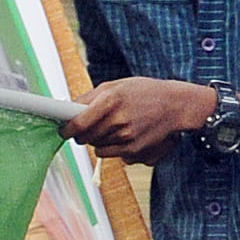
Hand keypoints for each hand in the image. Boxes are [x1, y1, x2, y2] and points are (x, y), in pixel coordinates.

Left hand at [65, 77, 218, 163]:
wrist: (176, 106)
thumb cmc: (144, 92)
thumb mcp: (117, 85)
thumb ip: (90, 97)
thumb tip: (66, 109)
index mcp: (111, 99)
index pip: (78, 123)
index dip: (66, 129)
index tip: (63, 129)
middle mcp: (118, 120)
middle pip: (84, 138)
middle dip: (82, 133)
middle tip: (90, 125)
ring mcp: (127, 138)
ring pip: (96, 147)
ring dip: (98, 139)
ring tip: (114, 126)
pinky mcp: (133, 151)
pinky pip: (109, 154)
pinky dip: (111, 146)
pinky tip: (124, 134)